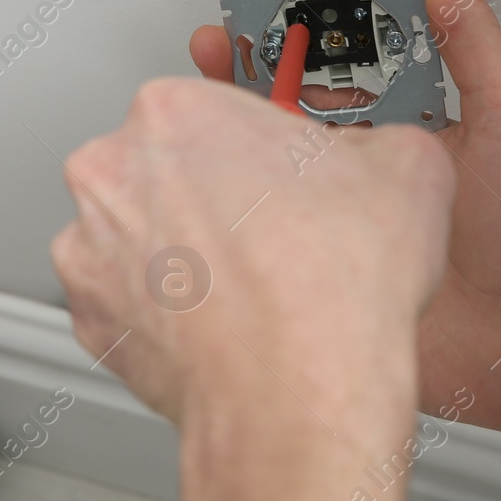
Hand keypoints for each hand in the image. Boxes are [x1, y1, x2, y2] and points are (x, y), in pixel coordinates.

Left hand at [50, 76, 455, 426]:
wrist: (299, 396)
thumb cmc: (330, 290)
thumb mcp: (408, 164)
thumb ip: (376, 139)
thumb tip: (379, 154)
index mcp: (174, 111)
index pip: (216, 104)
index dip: (262, 140)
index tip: (283, 164)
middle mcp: (113, 172)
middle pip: (170, 164)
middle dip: (218, 189)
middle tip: (276, 226)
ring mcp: (92, 251)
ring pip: (144, 233)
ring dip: (188, 249)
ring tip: (257, 283)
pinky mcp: (93, 321)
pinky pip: (132, 300)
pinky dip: (170, 310)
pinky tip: (225, 324)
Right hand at [189, 0, 500, 431]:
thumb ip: (469, 33)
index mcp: (407, 117)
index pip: (344, 55)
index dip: (308, 24)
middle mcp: (366, 161)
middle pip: (292, 100)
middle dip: (250, 67)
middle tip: (219, 40)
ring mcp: (339, 213)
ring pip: (270, 158)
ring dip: (233, 124)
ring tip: (203, 94)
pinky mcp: (322, 262)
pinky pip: (268, 225)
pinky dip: (234, 198)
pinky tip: (213, 174)